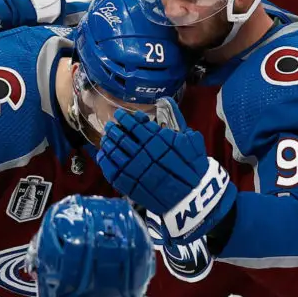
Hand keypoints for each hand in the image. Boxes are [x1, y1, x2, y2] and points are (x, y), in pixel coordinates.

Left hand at [97, 107, 235, 244]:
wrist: (191, 196)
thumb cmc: (193, 166)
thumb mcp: (190, 138)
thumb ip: (176, 118)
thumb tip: (166, 100)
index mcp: (155, 139)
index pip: (133, 124)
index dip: (124, 118)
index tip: (119, 115)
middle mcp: (142, 152)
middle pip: (121, 136)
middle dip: (114, 129)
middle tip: (111, 126)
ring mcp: (133, 169)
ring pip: (113, 152)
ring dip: (108, 143)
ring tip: (107, 139)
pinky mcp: (129, 184)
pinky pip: (110, 170)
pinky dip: (104, 161)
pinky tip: (103, 156)